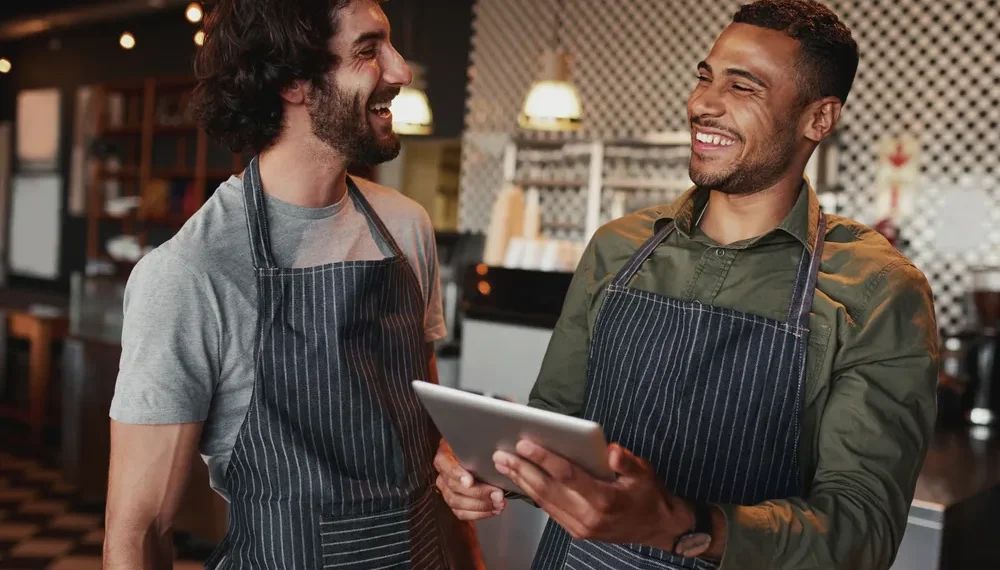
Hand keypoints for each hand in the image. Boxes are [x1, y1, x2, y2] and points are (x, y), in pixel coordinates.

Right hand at [433, 439, 506, 520]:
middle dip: (478, 493)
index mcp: (444, 457)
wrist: (472, 455)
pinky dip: (479, 514)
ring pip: (457, 503)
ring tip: (499, 503)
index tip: (470, 481)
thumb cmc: (475, 447)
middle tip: (498, 494)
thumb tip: (496, 452)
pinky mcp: (454, 503)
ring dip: (481, 506)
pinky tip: (493, 510)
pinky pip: (461, 513)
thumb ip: (480, 445)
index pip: (446, 466)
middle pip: (454, 488)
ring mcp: (446, 491)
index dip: (457, 474)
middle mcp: (442, 475)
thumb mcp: (475, 441)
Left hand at [492, 440, 693, 548]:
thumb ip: (627, 462)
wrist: (657, 528)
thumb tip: (612, 450)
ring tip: (503, 464)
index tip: (524, 444)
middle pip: (547, 490)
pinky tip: (520, 480)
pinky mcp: (576, 531)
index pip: (567, 476)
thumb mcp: (645, 473)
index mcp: (604, 500)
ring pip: (544, 502)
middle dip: (522, 470)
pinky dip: (532, 494)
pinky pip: (549, 510)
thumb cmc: (649, 495)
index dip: (544, 459)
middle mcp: (588, 517)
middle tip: (501, 453)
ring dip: (521, 482)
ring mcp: (580, 527)